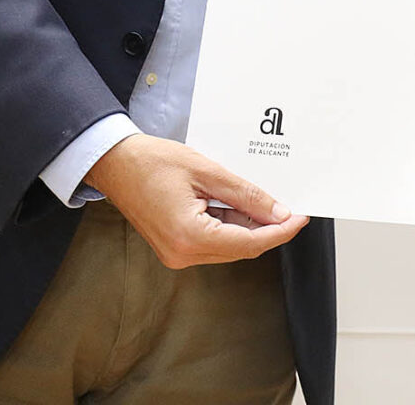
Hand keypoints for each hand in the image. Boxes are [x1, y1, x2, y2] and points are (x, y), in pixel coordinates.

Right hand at [88, 134, 308, 268]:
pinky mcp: (175, 247)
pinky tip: (242, 206)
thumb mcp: (207, 171)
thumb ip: (245, 195)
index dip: (279, 231)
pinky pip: (213, 241)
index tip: (300, 217)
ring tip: (267, 201)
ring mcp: (177, 253)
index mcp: (189, 236)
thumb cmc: (152, 161)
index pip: (249, 243)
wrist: (114, 163)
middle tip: (291, 208)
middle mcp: (183, 253)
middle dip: (269, 229)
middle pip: (241, 249)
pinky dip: (231, 226)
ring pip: (229, 246)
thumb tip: (278, 212)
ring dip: (250, 227)